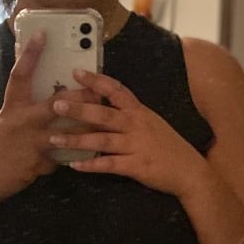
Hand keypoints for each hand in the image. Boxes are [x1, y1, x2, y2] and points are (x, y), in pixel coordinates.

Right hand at [0, 34, 101, 205]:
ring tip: (100, 127)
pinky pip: (59, 159)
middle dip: (79, 98)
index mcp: (12, 107)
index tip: (42, 34)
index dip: (30, 54)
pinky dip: (65, 160)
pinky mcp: (37, 162)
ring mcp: (31, 142)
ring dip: (84, 131)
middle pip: (55, 104)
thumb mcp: (6, 123)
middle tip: (96, 91)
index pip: (21, 74)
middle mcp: (22, 121)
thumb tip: (49, 103)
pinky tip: (72, 162)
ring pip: (66, 134)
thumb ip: (25, 112)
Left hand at [48, 67, 207, 197]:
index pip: (116, 90)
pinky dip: (91, 165)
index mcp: (139, 112)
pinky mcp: (136, 166)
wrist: (189, 171)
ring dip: (76, 139)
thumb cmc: (168, 147)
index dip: (96, 80)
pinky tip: (74, 166)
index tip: (76, 72)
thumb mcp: (151, 123)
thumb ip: (129, 114)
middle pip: (103, 114)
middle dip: (78, 109)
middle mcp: (136, 125)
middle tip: (56, 104)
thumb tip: (104, 105)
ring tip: (54, 138)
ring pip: (101, 140)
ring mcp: (136, 145)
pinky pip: (109, 165)